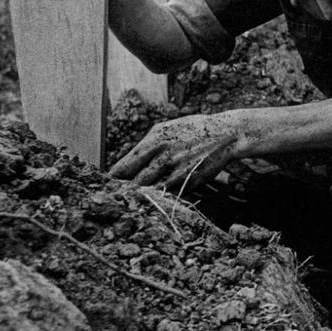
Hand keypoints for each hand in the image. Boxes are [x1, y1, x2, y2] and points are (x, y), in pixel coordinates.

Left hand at [109, 113, 241, 193]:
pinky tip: (157, 199)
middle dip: (123, 192)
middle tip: (115, 199)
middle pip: (133, 183)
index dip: (113, 179)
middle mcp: (163, 155)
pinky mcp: (189, 182)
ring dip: (141, 197)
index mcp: (154, 140)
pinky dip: (161, 198)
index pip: (124, 166)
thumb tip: (127, 163)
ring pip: (150, 192)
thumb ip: (147, 145)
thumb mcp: (167, 129)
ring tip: (133, 201)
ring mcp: (176, 170)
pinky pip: (168, 195)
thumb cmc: (193, 130)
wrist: (225, 134)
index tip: (106, 186)